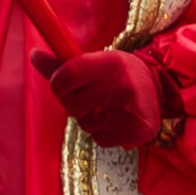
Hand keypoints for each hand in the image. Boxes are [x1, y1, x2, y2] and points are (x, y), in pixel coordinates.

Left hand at [39, 40, 179, 152]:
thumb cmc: (119, 74)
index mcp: (108, 63)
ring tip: (108, 106)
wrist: (162, 90)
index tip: (68, 83)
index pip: (63, 79)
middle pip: (70, 105)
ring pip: (84, 124)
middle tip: (92, 95)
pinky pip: (100, 139)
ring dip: (90, 119)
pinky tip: (117, 120)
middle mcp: (120, 86)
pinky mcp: (135, 132)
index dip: (59, 84)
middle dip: (75, 103)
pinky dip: (104, 132)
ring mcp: (128, 111)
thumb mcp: (95, 61)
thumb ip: (62, 64)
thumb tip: (33, 55)